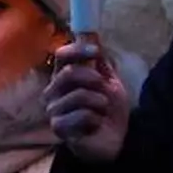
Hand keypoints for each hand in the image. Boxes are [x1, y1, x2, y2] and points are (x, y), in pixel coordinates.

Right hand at [44, 40, 129, 162]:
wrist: (119, 139)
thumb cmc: (110, 110)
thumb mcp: (109, 80)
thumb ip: (99, 60)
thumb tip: (90, 33)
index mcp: (63, 77)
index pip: (61, 55)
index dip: (78, 49)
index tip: (96, 50)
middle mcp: (53, 92)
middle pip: (68, 73)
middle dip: (94, 79)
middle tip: (105, 89)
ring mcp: (54, 110)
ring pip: (78, 95)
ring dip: (99, 103)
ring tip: (102, 112)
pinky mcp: (59, 128)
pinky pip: (81, 115)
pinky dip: (96, 119)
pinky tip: (95, 126)